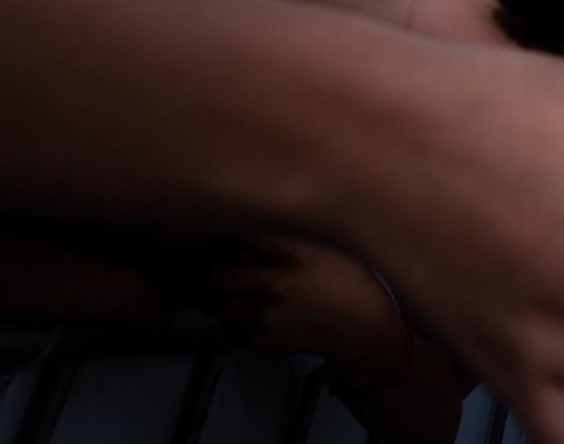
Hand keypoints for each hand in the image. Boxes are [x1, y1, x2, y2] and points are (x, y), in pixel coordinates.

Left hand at [205, 235, 406, 380]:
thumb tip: (259, 224)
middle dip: (205, 266)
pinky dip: (224, 316)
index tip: (220, 232)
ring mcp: (266, 316)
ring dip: (206, 294)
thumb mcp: (330, 247)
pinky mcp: (262, 339)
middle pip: (220, 274)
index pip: (244, 238)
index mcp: (295, 256)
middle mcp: (276, 286)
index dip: (227, 234)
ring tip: (203, 284)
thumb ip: (294, 236)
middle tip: (200, 260)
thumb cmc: (351, 282)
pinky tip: (227, 307)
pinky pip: (229, 327)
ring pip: (216, 305)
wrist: (362, 329)